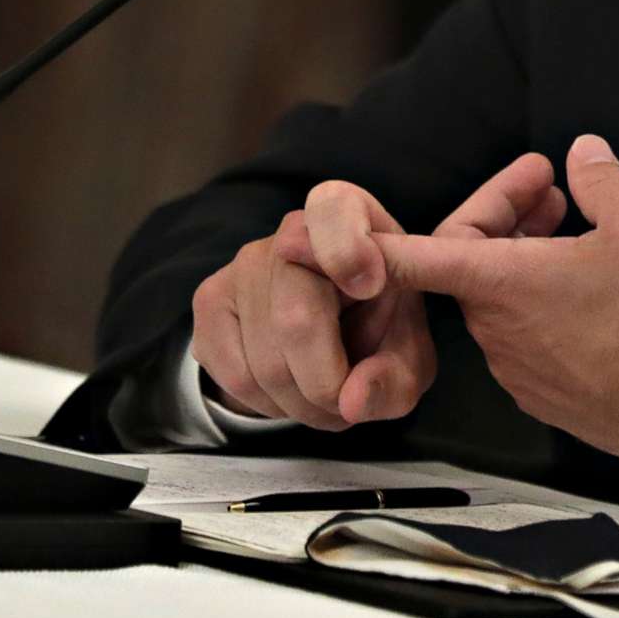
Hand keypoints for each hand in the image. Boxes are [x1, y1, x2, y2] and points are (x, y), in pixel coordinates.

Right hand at [196, 156, 569, 428]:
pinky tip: (289, 393)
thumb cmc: (379, 332)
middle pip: (297, 319)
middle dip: (327, 387)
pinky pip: (236, 376)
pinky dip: (269, 406)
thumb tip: (352, 400)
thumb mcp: (408, 357)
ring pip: (266, 363)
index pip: (335, 211)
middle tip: (347, 406)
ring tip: (324, 400)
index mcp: (354, 219)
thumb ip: (394, 378)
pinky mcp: (210, 299)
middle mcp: (293, 230)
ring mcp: (244, 263)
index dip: (347, 249)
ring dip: (301, 406)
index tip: (370, 286)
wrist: (327, 333)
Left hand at [339, 135, 618, 473]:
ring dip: (522, 260)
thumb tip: (584, 153)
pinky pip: (519, 334)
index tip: (325, 229)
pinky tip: (583, 288)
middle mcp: (492, 326)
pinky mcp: (535, 390)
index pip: (413, 254)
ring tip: (574, 233)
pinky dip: (535, 302)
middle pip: (469, 260)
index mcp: (500, 281)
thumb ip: (601, 181)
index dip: (366, 238)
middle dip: (504, 217)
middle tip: (552, 192)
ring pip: (496, 298)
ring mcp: (511, 364)